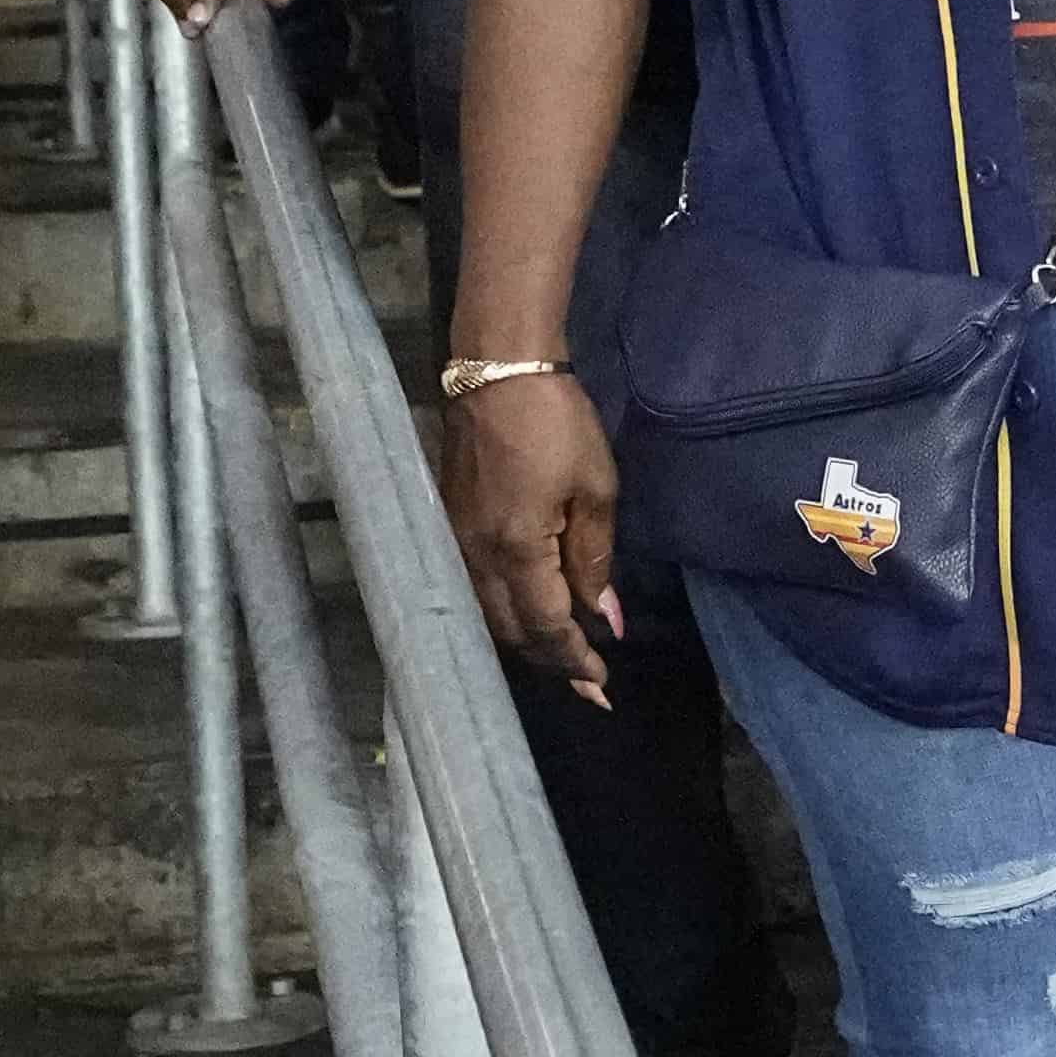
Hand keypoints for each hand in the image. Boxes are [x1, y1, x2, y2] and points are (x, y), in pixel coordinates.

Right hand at [442, 376, 618, 704]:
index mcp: (517, 551)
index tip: (601, 687)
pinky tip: (524, 611)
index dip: (575, 661)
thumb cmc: (556, 422)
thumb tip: (607, 617)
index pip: (546, 627)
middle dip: (550, 661)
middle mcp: (477, 558)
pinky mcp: (449, 525)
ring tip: (560, 653)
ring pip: (486, 616)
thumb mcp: (595, 488)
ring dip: (523, 641)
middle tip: (586, 678)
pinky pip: (474, 590)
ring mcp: (456, 543)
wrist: (499, 369)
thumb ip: (596, 560)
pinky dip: (502, 612)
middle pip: (510, 634)